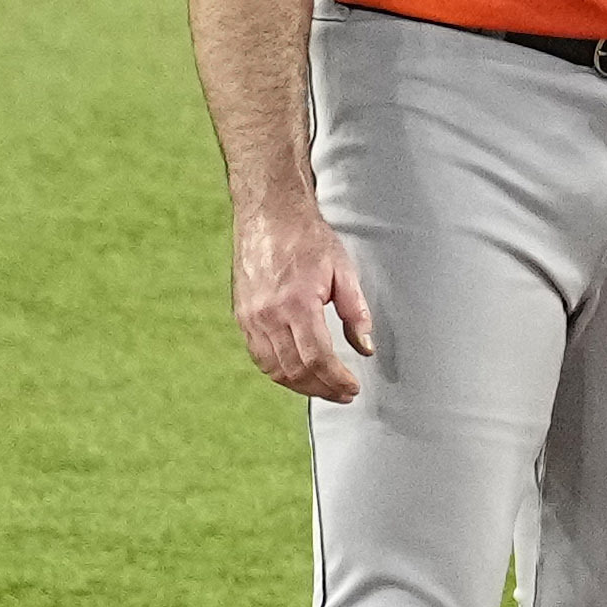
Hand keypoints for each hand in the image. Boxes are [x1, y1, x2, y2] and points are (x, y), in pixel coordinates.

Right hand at [233, 198, 374, 399]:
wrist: (269, 213)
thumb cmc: (306, 237)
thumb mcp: (343, 270)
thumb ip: (355, 312)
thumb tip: (364, 347)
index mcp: (296, 303)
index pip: (318, 359)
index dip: (337, 380)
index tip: (352, 388)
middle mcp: (268, 314)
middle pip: (296, 370)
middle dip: (323, 389)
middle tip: (343, 393)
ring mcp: (251, 317)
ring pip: (274, 369)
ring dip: (301, 386)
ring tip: (323, 388)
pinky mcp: (242, 316)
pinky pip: (259, 356)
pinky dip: (279, 371)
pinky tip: (296, 372)